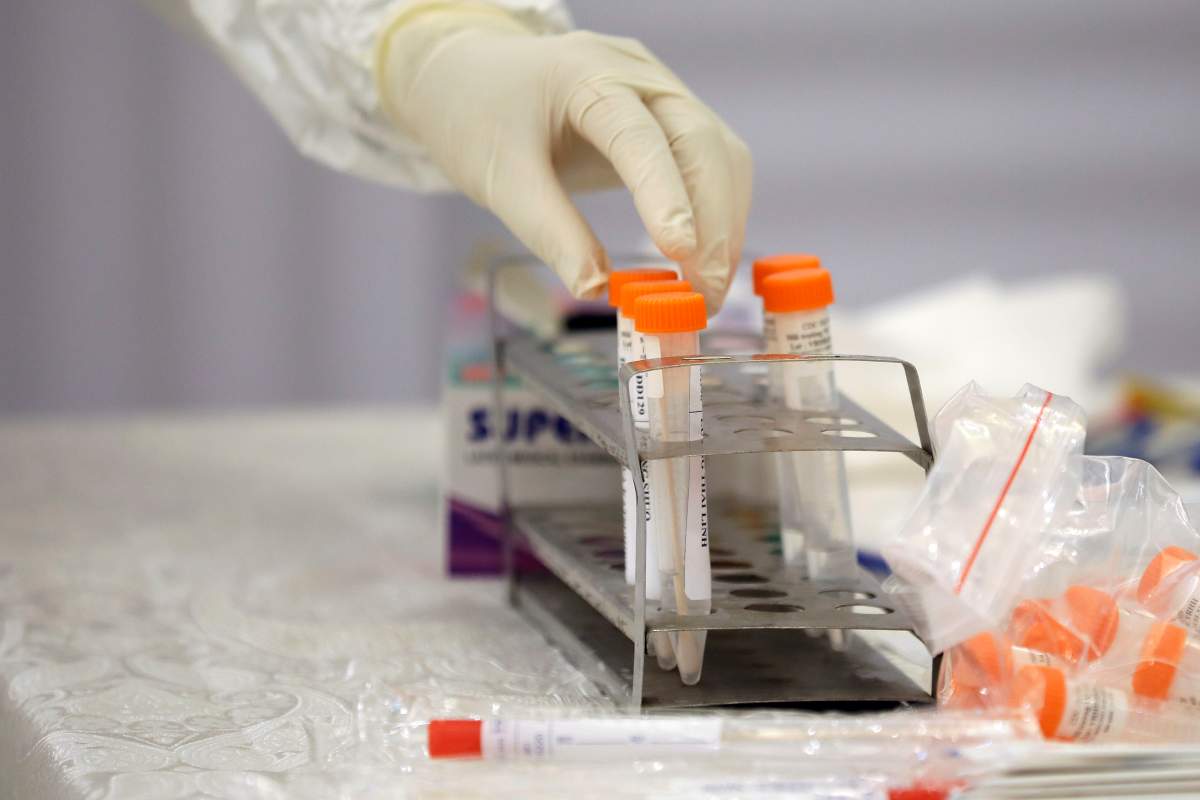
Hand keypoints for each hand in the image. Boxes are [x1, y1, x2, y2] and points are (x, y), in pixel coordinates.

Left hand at [378, 6, 751, 311]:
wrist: (473, 76)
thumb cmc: (480, 117)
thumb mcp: (502, 178)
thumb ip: (551, 231)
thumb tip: (596, 290)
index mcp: (586, 75)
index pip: (639, 136)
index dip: (664, 194)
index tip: (680, 253)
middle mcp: (637, 74)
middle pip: (699, 142)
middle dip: (712, 222)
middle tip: (705, 294)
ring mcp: (661, 91)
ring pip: (720, 154)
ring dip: (724, 224)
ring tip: (708, 290)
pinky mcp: (670, 117)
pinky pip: (713, 162)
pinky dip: (717, 213)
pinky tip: (706, 259)